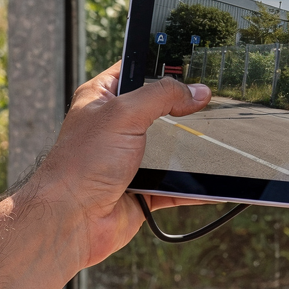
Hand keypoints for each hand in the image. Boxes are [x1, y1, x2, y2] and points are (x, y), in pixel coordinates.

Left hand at [34, 63, 211, 269]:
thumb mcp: (123, 113)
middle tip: (211, 101)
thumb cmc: (80, 165)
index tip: (192, 65)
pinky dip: (194, 184)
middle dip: (183, 108)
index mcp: (103, 98)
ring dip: (191, 148)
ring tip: (219, 138)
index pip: (136, 69)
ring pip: (171, 147)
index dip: (162, 66)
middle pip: (160, 109)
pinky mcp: (142, 188)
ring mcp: (130, 158)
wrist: (69, 222)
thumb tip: (196, 91)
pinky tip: (213, 180)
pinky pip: (176, 183)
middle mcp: (116, 126)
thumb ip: (161, 95)